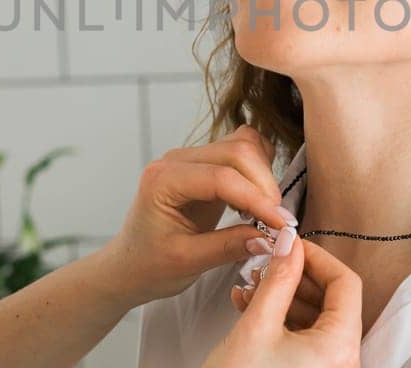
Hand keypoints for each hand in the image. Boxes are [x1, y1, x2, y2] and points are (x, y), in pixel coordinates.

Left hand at [97, 125, 297, 306]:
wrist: (129, 266)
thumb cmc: (148, 266)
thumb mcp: (186, 263)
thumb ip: (228, 247)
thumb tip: (271, 239)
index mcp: (162, 180)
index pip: (221, 177)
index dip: (256, 199)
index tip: (281, 225)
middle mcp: (175, 161)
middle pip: (237, 151)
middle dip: (264, 185)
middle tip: (277, 223)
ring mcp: (190, 159)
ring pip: (243, 145)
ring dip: (263, 176)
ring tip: (263, 214)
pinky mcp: (204, 165)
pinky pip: (241, 151)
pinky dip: (258, 170)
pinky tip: (254, 203)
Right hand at [204, 236, 362, 367]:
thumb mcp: (257, 325)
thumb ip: (278, 279)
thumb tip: (290, 244)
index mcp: (340, 347)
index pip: (346, 284)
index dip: (318, 258)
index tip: (291, 246)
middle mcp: (342, 362)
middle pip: (332, 301)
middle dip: (296, 278)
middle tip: (268, 264)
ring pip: (315, 319)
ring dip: (284, 297)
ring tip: (251, 286)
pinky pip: (305, 339)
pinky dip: (281, 320)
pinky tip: (250, 307)